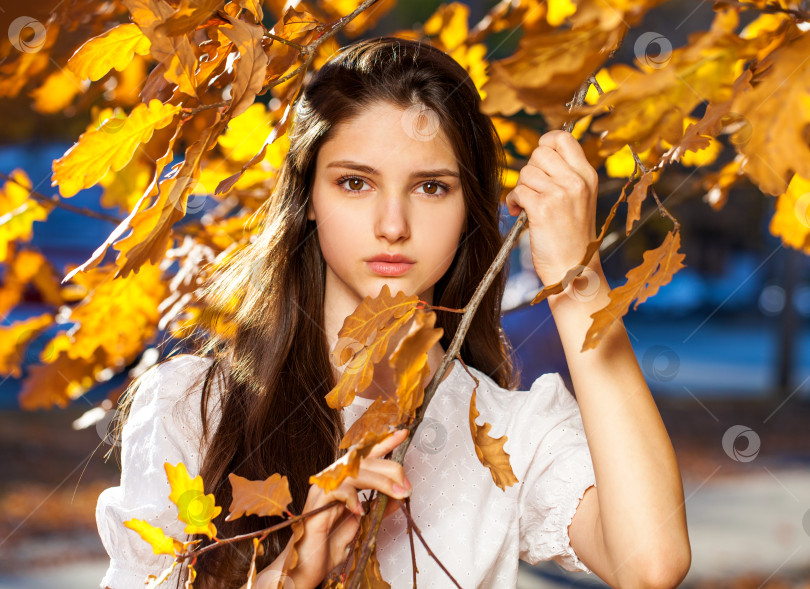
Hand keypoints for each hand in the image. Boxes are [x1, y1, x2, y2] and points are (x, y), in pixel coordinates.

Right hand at [279, 429, 412, 588]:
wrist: (302, 571)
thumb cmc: (325, 549)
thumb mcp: (359, 527)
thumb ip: (375, 510)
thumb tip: (398, 496)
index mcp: (342, 483)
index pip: (365, 457)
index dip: (383, 444)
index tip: (403, 434)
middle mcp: (331, 481)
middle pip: (362, 461)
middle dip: (390, 468)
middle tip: (407, 485)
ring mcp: (322, 491)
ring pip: (354, 472)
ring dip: (380, 481)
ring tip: (397, 493)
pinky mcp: (316, 505)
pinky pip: (336, 490)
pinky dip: (352, 498)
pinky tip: (360, 511)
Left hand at [504, 130, 599, 284]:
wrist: (574, 270)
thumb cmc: (572, 238)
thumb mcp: (580, 200)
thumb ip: (566, 176)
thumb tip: (539, 156)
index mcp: (587, 175)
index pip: (563, 138)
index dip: (545, 143)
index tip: (538, 161)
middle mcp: (577, 181)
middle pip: (540, 152)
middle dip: (530, 170)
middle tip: (532, 190)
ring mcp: (561, 194)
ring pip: (526, 172)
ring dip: (520, 188)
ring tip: (525, 205)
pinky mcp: (543, 209)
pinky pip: (518, 190)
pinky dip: (513, 201)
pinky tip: (518, 213)